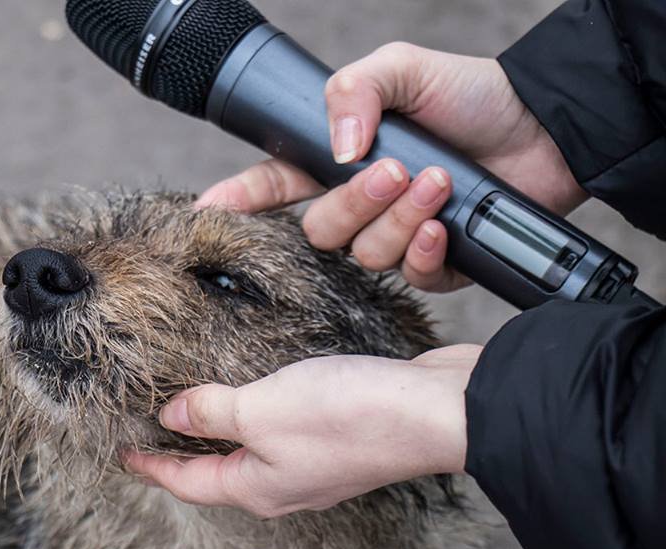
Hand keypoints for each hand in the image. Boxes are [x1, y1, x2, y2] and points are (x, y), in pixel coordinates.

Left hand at [125, 345, 480, 518]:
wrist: (434, 411)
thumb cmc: (348, 417)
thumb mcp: (262, 410)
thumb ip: (213, 413)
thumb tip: (171, 417)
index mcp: (258, 487)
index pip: (188, 483)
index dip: (150, 467)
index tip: (121, 452)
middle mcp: (284, 484)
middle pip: (218, 473)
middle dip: (182, 455)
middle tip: (151, 433)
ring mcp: (314, 463)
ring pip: (250, 451)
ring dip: (219, 432)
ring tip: (195, 409)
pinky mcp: (337, 436)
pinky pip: (279, 430)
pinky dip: (256, 414)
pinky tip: (256, 393)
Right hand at [196, 43, 586, 291]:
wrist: (543, 128)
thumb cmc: (470, 95)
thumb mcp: (403, 68)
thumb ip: (354, 91)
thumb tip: (337, 150)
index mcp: (340, 160)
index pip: (275, 184)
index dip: (239, 199)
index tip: (208, 209)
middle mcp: (361, 204)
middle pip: (321, 231)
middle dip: (356, 202)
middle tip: (395, 167)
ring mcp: (396, 236)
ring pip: (366, 255)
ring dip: (400, 219)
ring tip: (439, 182)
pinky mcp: (434, 263)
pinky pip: (408, 277)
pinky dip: (422, 252)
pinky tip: (443, 227)